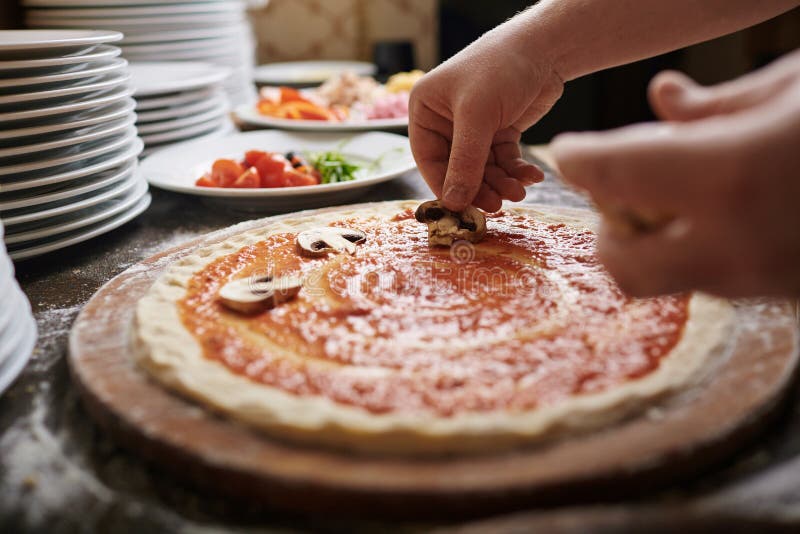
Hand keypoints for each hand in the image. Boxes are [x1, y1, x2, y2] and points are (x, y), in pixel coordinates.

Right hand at [408, 26, 561, 211]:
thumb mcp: (477, 115)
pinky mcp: (499, 130)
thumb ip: (465, 162)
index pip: (429, 159)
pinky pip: (503, 160)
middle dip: (479, 187)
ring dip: (501, 183)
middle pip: (457, 169)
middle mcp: (446, 120)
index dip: (445, 186)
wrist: (545, 46)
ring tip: (520, 190)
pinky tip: (531, 176)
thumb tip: (453, 202)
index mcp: (426, 110)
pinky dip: (516, 171)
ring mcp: (474, 127)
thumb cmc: (500, 67)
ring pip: (483, 169)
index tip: (463, 209)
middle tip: (498, 204)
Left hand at [552, 49, 799, 297]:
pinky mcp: (779, 297)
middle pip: (622, 262)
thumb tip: (661, 96)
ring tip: (680, 194)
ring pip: (665, 276)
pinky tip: (721, 213)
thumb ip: (717, 104)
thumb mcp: (795, 90)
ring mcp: (757, 283)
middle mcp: (735, 247)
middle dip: (608, 226)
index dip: (580, 160)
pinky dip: (695, 250)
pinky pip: (710, 280)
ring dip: (652, 241)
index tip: (570, 152)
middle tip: (620, 190)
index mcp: (730, 177)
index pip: (615, 175)